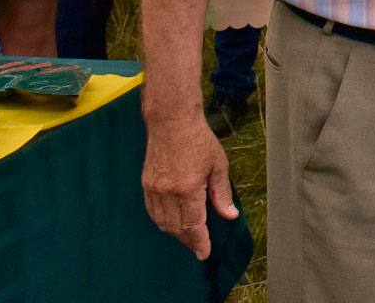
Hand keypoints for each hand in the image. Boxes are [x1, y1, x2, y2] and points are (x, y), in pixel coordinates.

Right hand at [142, 111, 238, 259]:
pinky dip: (162, 221)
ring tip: (188, 237)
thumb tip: (228, 215)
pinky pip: (152, 211)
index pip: (193, 225)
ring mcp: (154, 188)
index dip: (199, 242)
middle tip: (199, 247)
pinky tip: (172, 222)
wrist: (171, 121)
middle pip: (176, 228)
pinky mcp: (146, 184)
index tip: (203, 254)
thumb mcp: (218, 165)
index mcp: (188, 188)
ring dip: (175, 233)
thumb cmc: (198, 139)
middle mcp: (167, 192)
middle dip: (188, 241)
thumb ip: (222, 193)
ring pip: (162, 222)